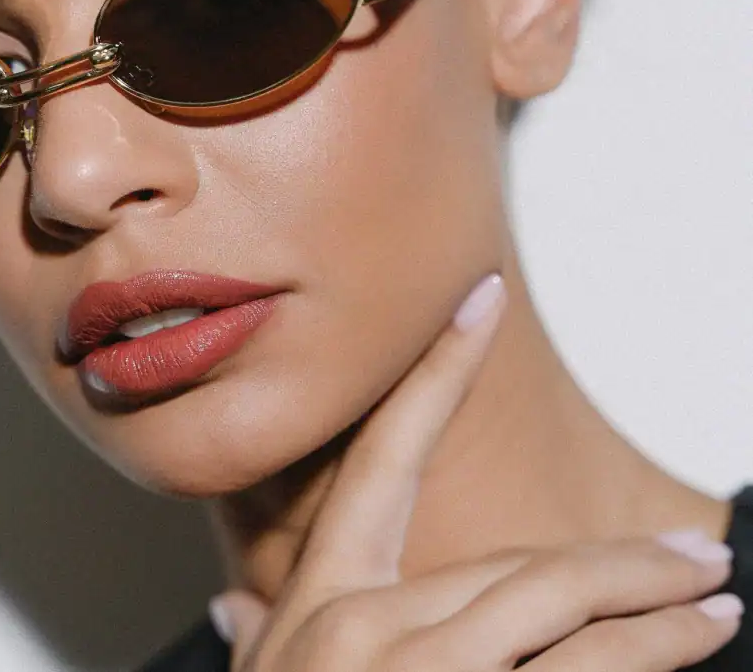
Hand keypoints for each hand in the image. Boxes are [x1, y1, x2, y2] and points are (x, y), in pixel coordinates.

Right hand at [211, 274, 741, 671]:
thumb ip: (257, 638)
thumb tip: (229, 602)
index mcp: (324, 597)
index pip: (388, 450)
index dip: (437, 367)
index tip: (481, 299)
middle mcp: (365, 622)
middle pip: (517, 567)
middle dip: (616, 559)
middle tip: (692, 550)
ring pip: (556, 612)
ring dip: (652, 607)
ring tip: (716, 596)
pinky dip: (637, 660)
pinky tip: (688, 649)